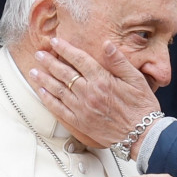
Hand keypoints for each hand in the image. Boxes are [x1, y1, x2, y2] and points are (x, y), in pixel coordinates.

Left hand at [31, 38, 160, 151]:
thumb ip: (119, 61)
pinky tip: (41, 93)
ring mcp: (83, 109)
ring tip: (34, 71)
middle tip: (39, 54)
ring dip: (44, 80)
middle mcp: (89, 93)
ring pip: (58, 90)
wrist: (142, 135)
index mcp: (102, 80)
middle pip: (64, 73)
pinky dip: (49, 100)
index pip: (79, 60)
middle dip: (49, 62)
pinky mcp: (81, 123)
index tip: (54, 41)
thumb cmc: (142, 107)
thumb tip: (106, 44)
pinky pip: (59, 110)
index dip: (65, 49)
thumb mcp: (136, 79)